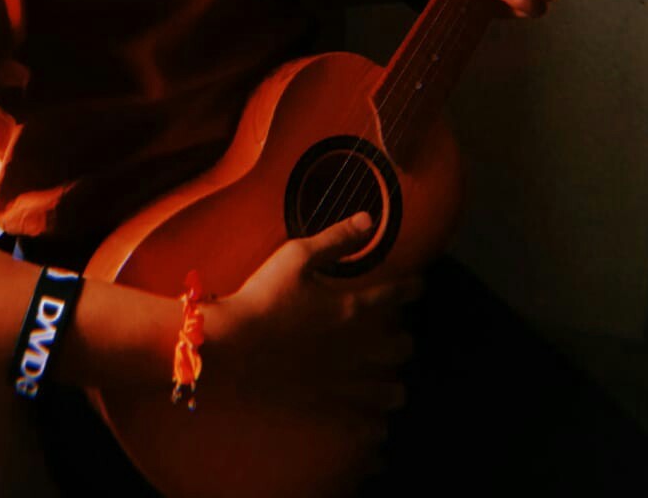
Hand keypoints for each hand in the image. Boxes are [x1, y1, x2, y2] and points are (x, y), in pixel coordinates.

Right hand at [205, 213, 419, 424]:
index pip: (397, 295)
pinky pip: (366, 426)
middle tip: (399, 335)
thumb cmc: (261, 298)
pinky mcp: (327, 408)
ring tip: (392, 382)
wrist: (230, 349)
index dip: (413, 288)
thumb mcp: (295, 256)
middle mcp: (357, 347)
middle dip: (404, 339)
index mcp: (352, 307)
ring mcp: (344, 382)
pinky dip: (377, 426)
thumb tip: (368, 220)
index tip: (418, 286)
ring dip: (395, 383)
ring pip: (392, 391)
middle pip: (402, 346)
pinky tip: (376, 425)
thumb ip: (335, 239)